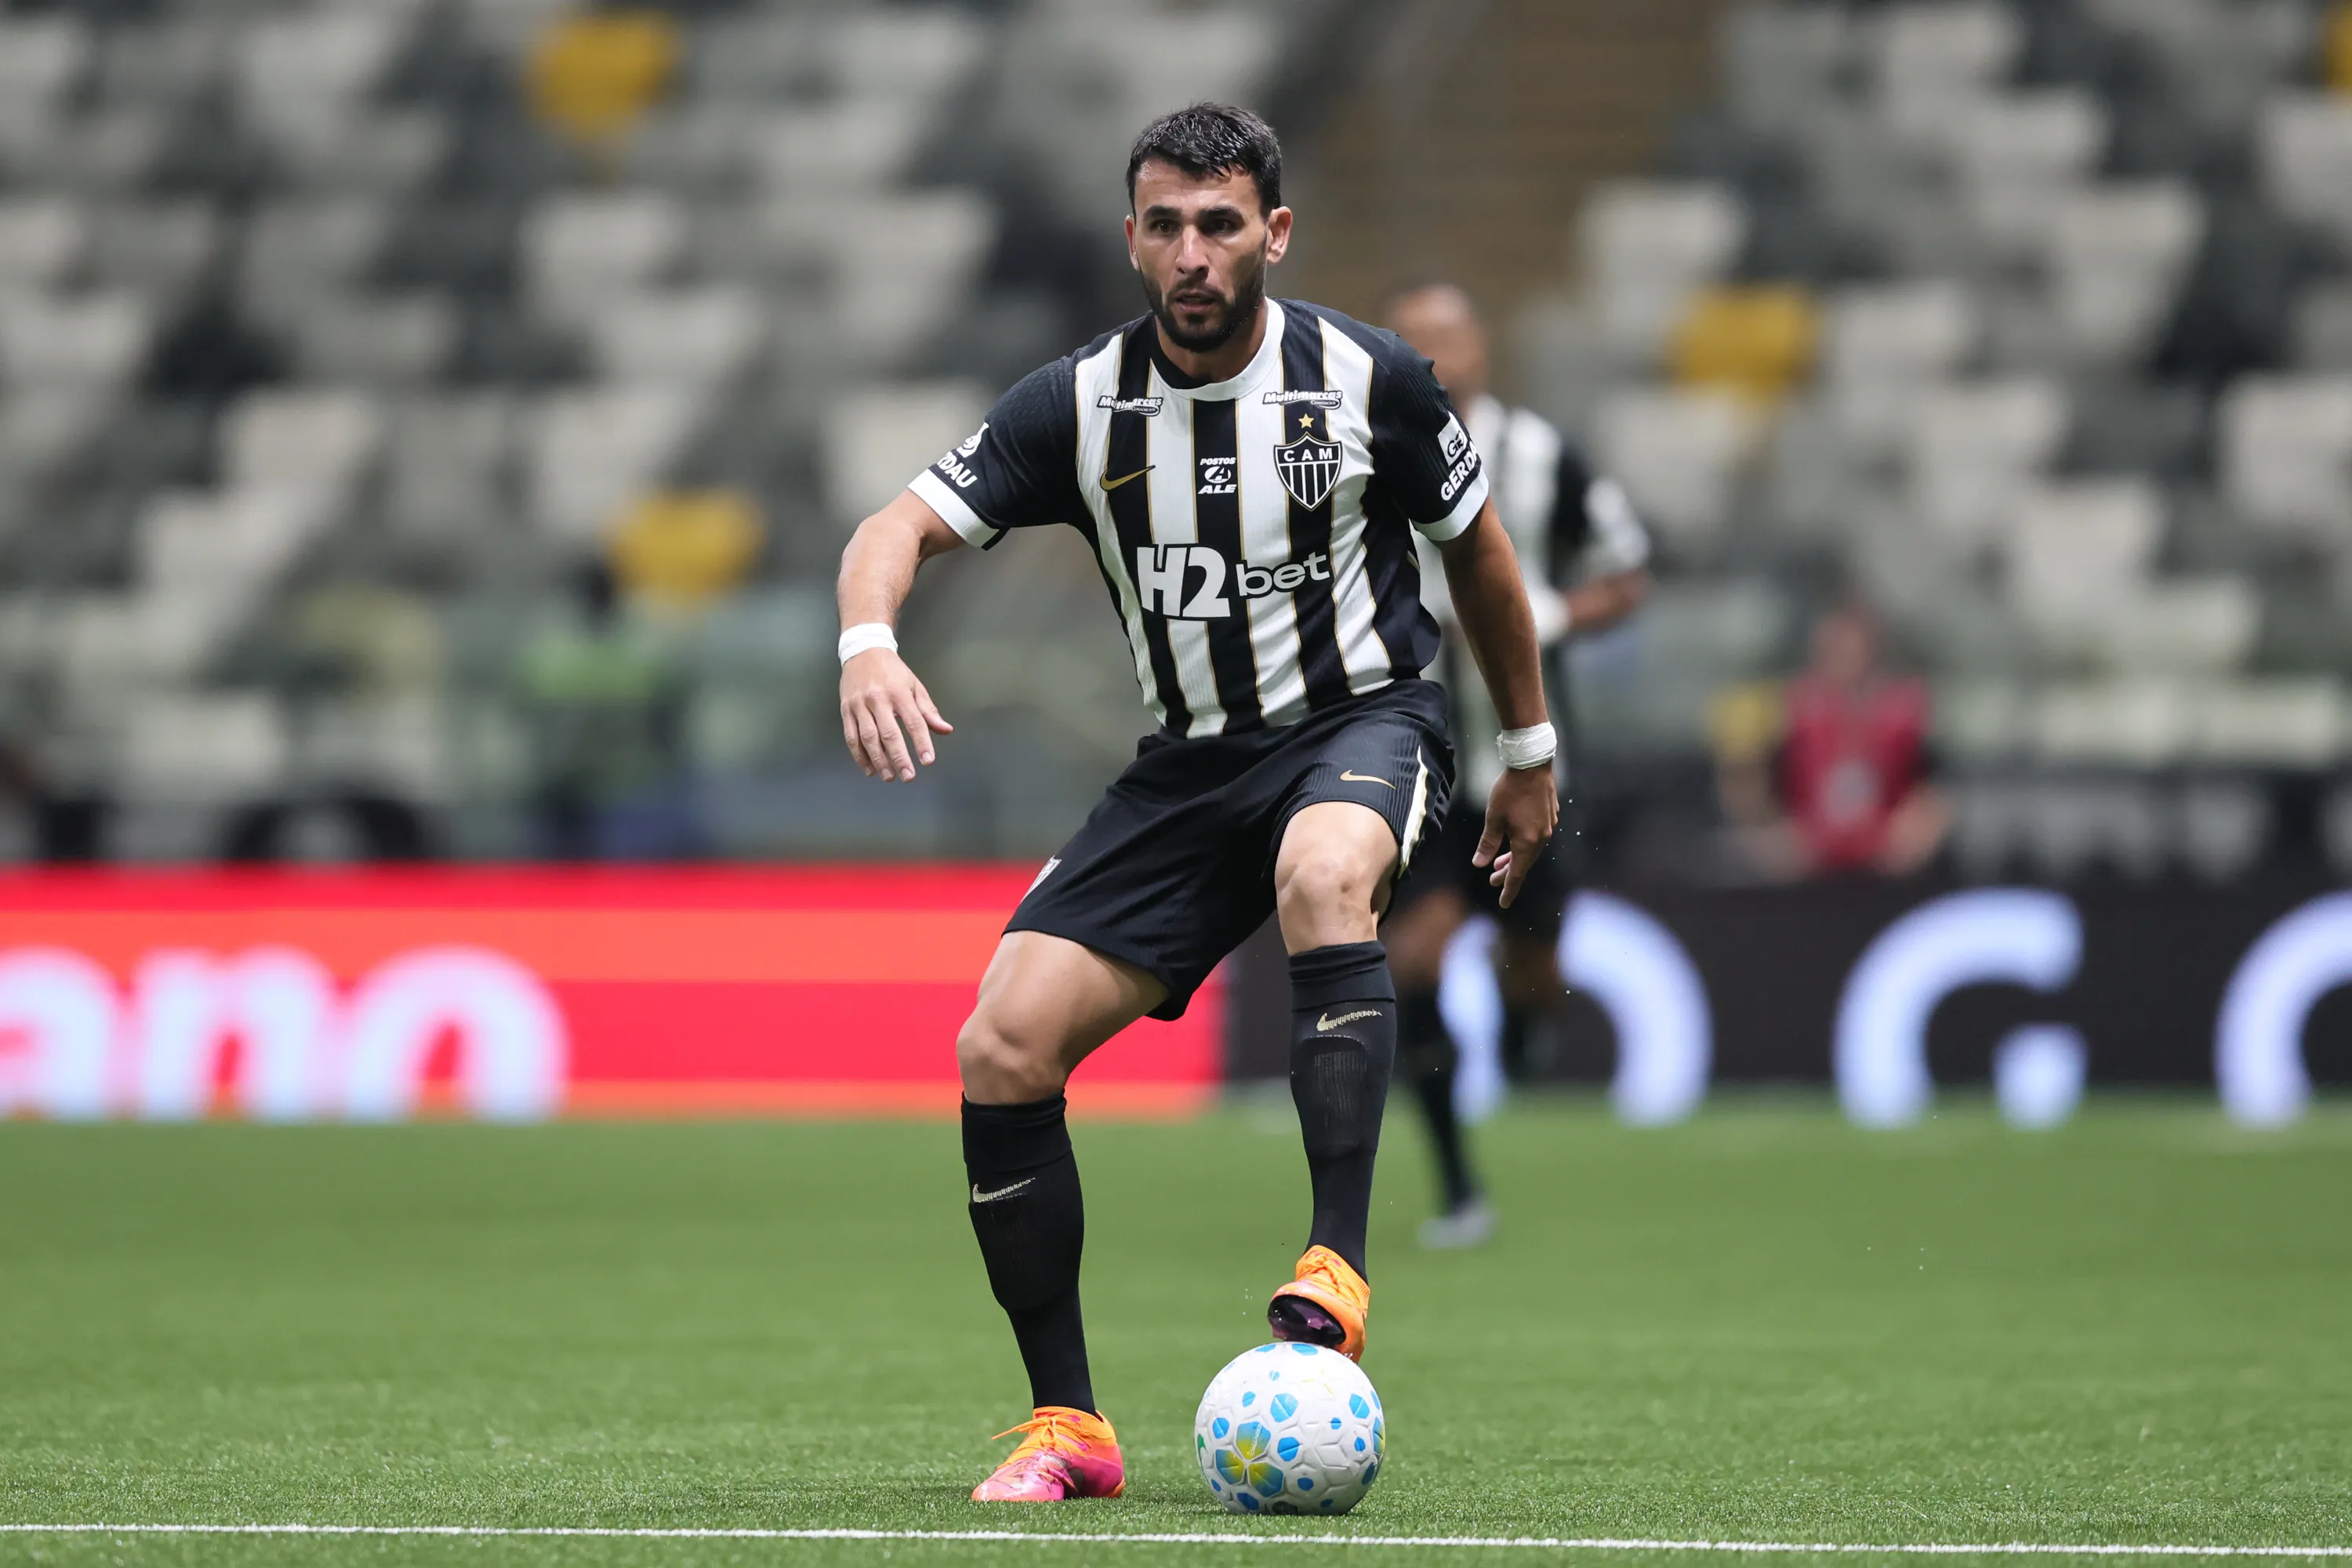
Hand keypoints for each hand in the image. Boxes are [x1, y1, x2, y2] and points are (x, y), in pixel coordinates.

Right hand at [840, 648, 951, 780]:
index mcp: (899, 693)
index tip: (928, 760)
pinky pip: (851, 737)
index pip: (913, 721)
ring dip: (878, 760)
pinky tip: (869, 768)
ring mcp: (859, 705)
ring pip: (868, 738)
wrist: (863, 651)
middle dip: (899, 757)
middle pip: (889, 733)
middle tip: (908, 776)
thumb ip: (928, 711)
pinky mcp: (846, 710)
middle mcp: (878, 699)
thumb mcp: (914, 685)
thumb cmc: (892, 671)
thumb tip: (946, 730)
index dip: (921, 742)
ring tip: (889, 776)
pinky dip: (859, 755)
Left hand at [1472, 765, 1557, 908]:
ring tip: (1499, 863)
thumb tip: (1479, 864)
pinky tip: (1513, 841)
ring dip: (1514, 858)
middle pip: (1524, 863)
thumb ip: (1487, 843)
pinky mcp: (1549, 815)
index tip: (1502, 903)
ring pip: (1530, 850)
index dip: (1508, 889)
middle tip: (1492, 880)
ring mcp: (1548, 826)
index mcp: (1528, 842)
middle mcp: (1542, 838)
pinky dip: (1523, 844)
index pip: (1517, 874)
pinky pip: (1535, 838)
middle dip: (1508, 873)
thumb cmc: (1510, 791)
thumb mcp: (1493, 818)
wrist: (1532, 764)